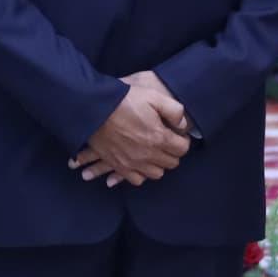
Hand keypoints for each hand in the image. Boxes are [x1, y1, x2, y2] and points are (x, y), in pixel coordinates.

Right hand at [74, 72, 191, 187]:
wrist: (94, 109)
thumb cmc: (124, 101)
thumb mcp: (154, 97)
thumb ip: (174, 111)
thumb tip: (182, 125)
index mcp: (159, 138)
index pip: (182, 149)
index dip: (182, 140)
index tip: (177, 134)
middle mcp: (148, 154)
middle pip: (171, 163)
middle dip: (172, 152)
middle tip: (166, 141)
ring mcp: (133, 163)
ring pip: (156, 173)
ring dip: (158, 164)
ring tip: (154, 151)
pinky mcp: (119, 166)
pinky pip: (137, 179)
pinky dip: (141, 173)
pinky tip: (140, 162)